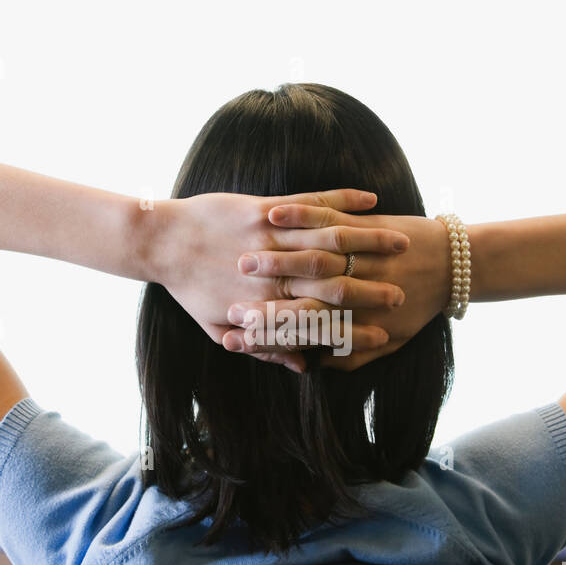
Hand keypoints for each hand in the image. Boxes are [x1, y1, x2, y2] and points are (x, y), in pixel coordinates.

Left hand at [148, 189, 412, 371]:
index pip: (323, 323)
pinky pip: (313, 202)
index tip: (386, 336)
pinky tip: (371, 200)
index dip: (356, 330)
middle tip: (405, 294)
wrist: (160, 240)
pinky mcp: (265, 208)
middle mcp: (274, 274)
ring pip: (332, 240)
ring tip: (403, 244)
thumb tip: (302, 365)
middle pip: (335, 285)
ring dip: (372, 241)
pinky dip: (344, 199)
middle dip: (374, 290)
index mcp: (266, 306)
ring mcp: (271, 238)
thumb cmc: (188, 288)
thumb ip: (263, 346)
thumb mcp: (218, 328)